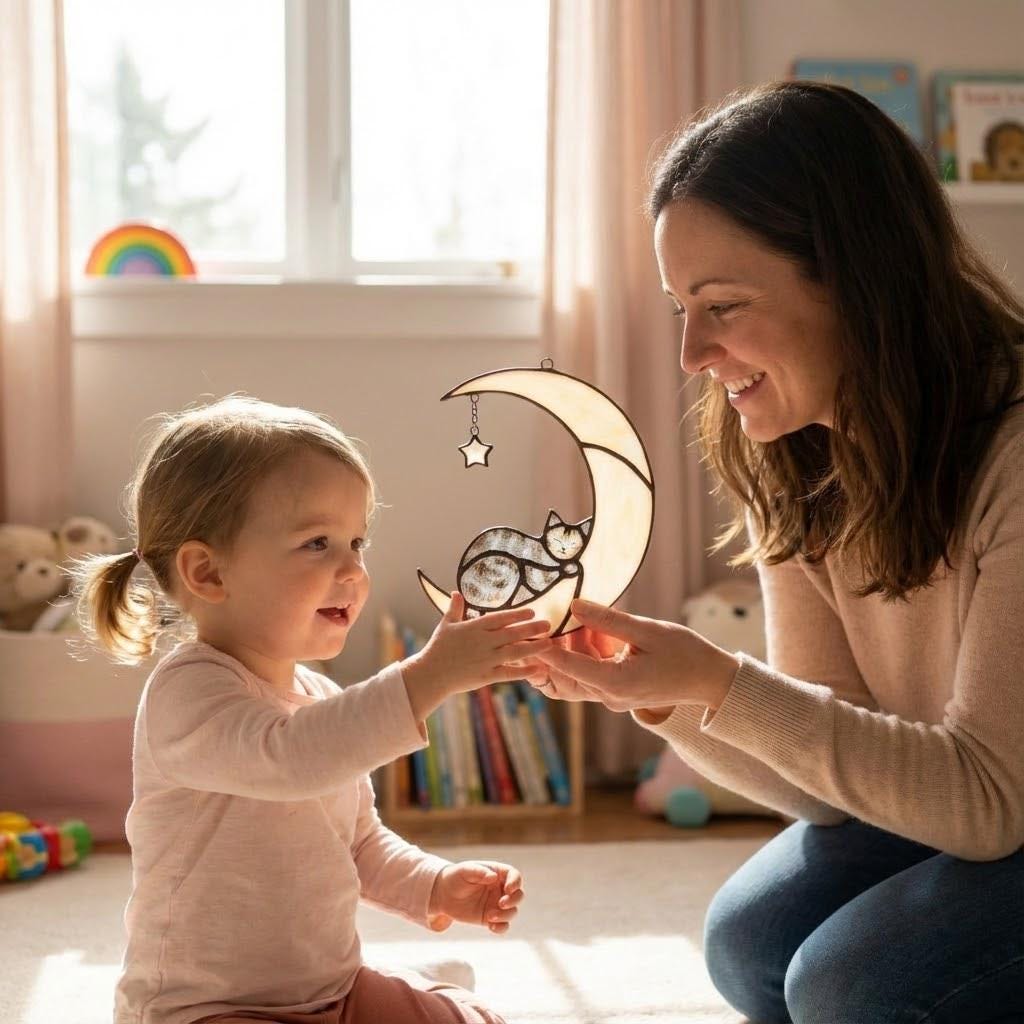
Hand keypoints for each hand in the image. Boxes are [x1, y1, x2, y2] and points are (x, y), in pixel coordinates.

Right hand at [402, 593, 551, 721]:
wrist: (430, 675)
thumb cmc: (438, 648)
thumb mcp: (446, 625)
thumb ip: (455, 608)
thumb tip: (456, 592)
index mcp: (473, 627)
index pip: (500, 618)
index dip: (517, 614)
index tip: (532, 612)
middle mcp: (482, 642)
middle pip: (512, 633)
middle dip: (532, 629)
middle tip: (548, 625)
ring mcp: (486, 659)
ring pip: (515, 652)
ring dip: (533, 648)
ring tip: (549, 644)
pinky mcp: (486, 676)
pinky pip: (509, 673)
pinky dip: (524, 671)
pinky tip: (538, 669)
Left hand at [427, 860, 523, 933]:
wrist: (444, 894)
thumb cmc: (456, 877)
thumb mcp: (465, 870)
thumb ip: (479, 872)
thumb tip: (493, 877)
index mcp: (497, 873)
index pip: (514, 876)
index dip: (515, 882)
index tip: (509, 889)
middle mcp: (500, 889)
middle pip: (518, 895)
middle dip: (514, 900)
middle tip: (501, 904)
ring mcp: (496, 904)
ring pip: (512, 911)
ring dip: (506, 915)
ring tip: (490, 917)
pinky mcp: (490, 918)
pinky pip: (503, 925)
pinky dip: (501, 928)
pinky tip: (491, 927)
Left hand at [527, 598, 740, 716]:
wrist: (711, 680)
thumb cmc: (685, 653)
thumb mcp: (647, 630)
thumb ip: (608, 619)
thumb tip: (574, 604)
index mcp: (615, 683)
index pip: (567, 666)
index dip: (543, 647)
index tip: (526, 630)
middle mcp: (609, 697)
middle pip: (565, 675)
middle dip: (549, 650)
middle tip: (533, 624)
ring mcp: (612, 698)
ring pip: (575, 676)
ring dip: (567, 651)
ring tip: (556, 623)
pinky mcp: (617, 692)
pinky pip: (589, 675)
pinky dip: (582, 655)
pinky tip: (581, 631)